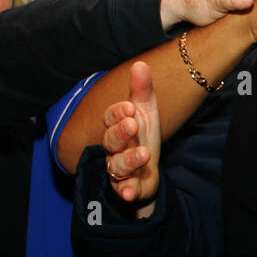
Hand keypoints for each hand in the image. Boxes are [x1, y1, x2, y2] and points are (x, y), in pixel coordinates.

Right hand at [102, 61, 160, 214]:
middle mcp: (113, 149)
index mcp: (116, 128)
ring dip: (129, 160)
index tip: (129, 107)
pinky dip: (127, 192)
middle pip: (110, 141)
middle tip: (132, 124)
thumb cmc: (142, 138)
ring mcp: (118, 169)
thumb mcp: (146, 113)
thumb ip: (142, 90)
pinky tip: (130, 193)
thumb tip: (140, 64)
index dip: (117, 113)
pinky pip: (124, 191)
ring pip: (117, 166)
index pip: (110, 118)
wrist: (147, 171)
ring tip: (144, 154)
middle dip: (120, 133)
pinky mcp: (127, 188)